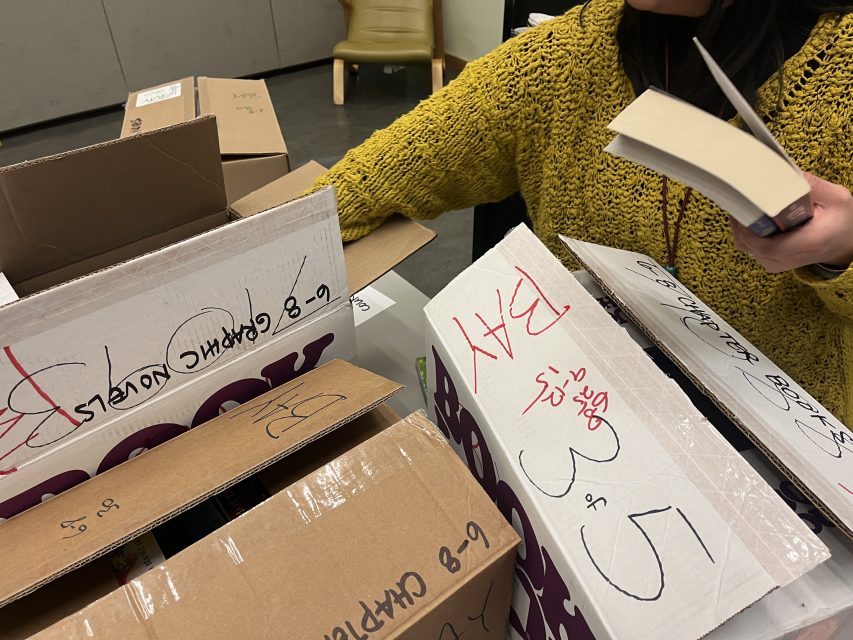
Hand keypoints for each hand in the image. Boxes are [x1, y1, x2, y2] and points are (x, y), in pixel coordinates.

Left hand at [730, 172, 852, 272]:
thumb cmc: (841, 220)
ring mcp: (776, 264)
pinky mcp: (771, 263)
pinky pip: (749, 248)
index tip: (743, 205)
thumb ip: (811, 185)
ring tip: (747, 206)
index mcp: (807, 243)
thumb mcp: (836, 198)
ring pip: (745, 246)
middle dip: (741, 221)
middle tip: (740, 199)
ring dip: (742, 226)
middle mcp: (787, 259)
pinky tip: (753, 217)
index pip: (763, 243)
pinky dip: (746, 232)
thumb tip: (784, 169)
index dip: (747, 225)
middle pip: (748, 244)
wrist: (845, 243)